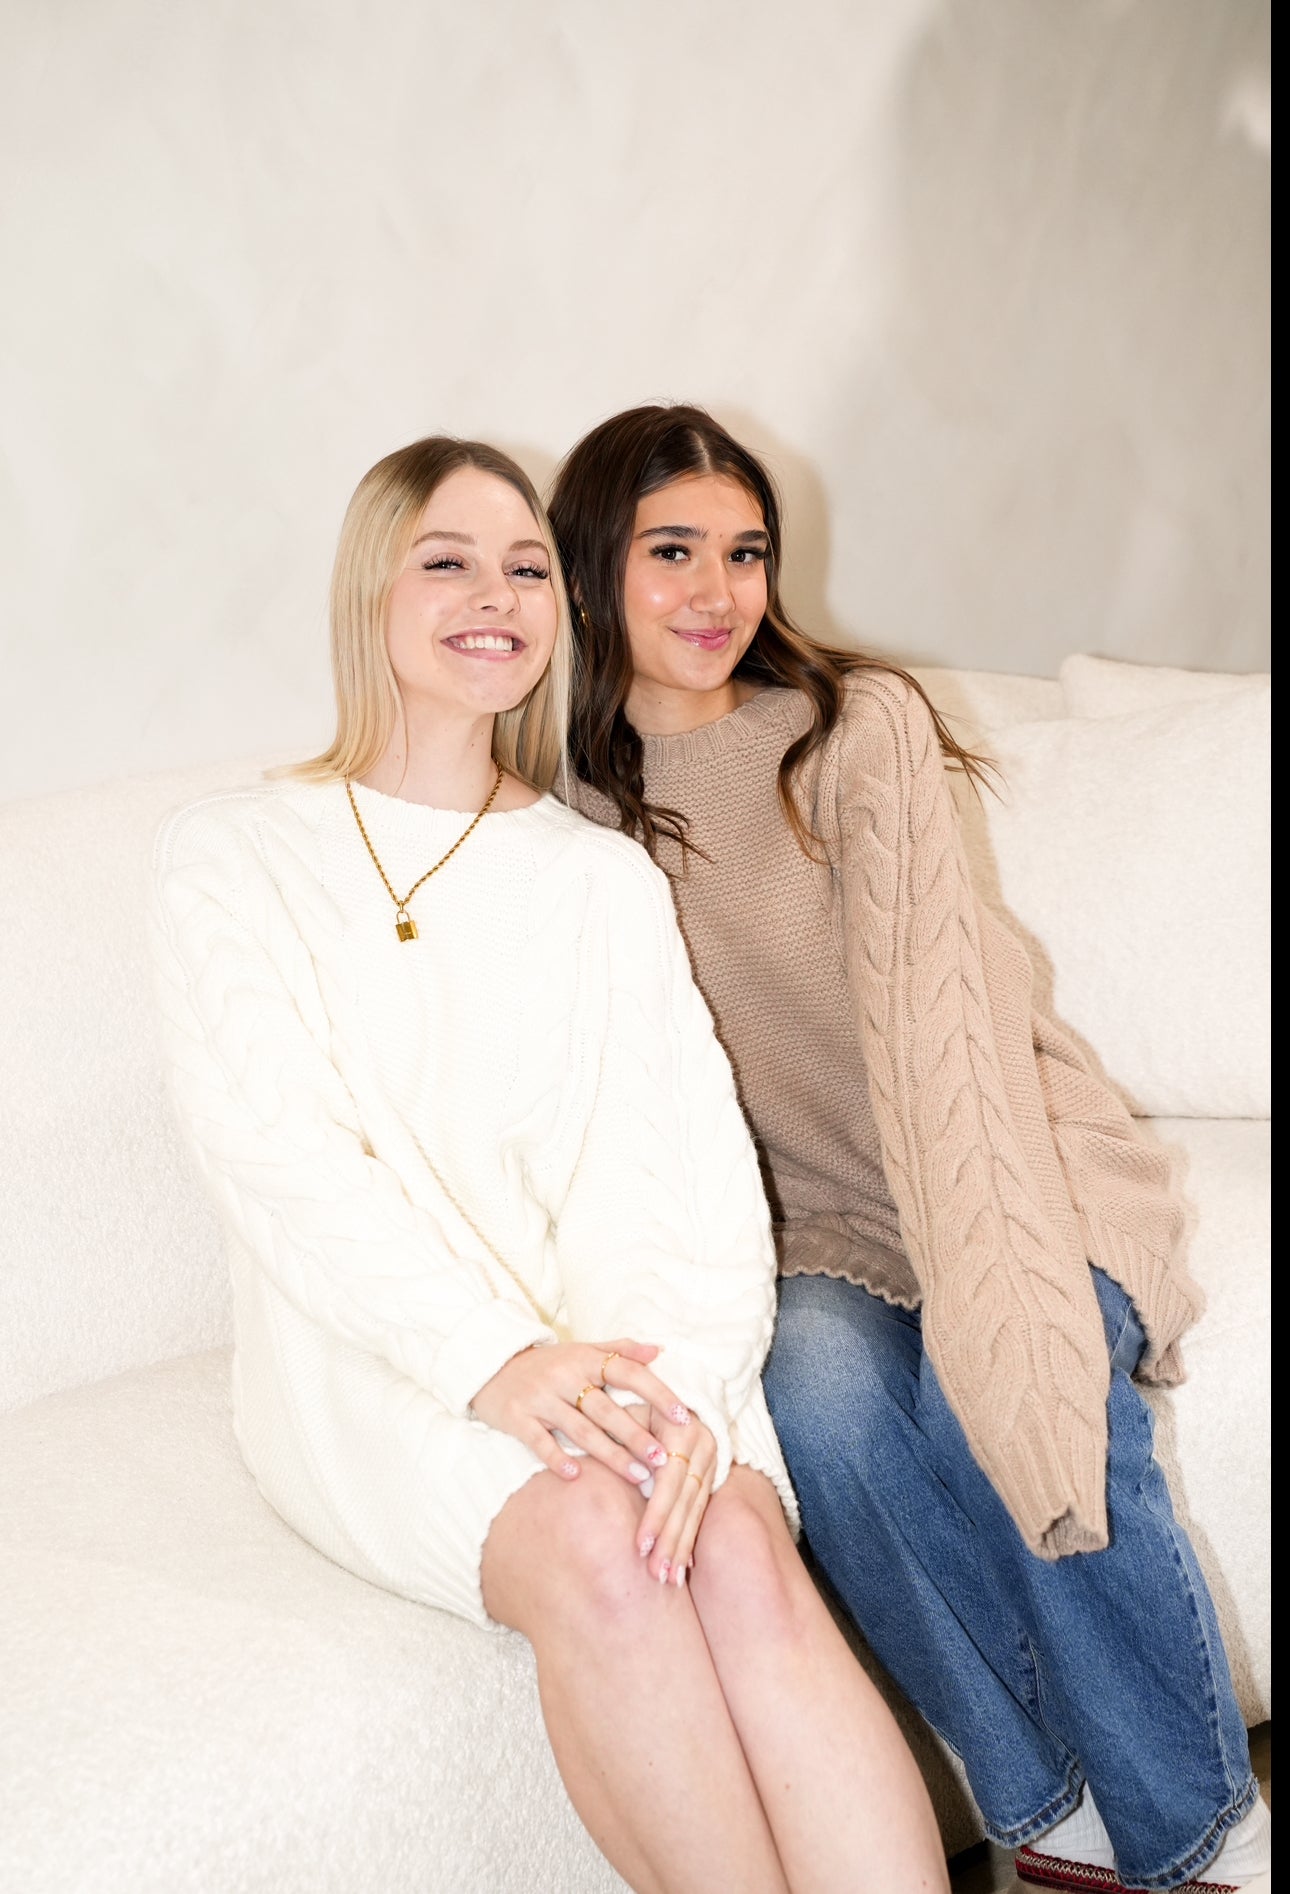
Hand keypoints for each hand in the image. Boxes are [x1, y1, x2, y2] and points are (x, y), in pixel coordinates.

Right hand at [471, 1339, 691, 1488]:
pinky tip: (577, 1476)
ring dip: (610, 1455)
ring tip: (638, 1477)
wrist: (489, 1364)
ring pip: (580, 1429)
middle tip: (664, 1460)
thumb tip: (659, 1350)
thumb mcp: (581, 1349)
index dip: (657, 1392)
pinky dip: (557, 1459)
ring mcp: (539, 1397)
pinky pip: (539, 1441)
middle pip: (607, 1408)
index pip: (628, 1372)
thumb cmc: (546, 1363)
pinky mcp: (516, 1417)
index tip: (682, 1416)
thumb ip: (619, 1349)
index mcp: (585, 1358)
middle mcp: (564, 1376)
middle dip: (636, 1435)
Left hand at [635, 1407, 716, 1587]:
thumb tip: (601, 1461)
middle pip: (684, 1503)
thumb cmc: (641, 1399)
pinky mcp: (713, 1474)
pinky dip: (690, 1539)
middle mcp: (703, 1447)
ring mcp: (711, 1462)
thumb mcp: (631, 1409)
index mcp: (683, 1429)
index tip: (640, 1547)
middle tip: (655, 1574)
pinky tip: (683, 1567)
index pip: (668, 1482)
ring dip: (681, 1548)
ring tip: (669, 1580)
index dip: (655, 1516)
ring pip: (695, 1512)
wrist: (683, 1389)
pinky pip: (701, 1512)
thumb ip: (621, 1435)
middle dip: (669, 1541)